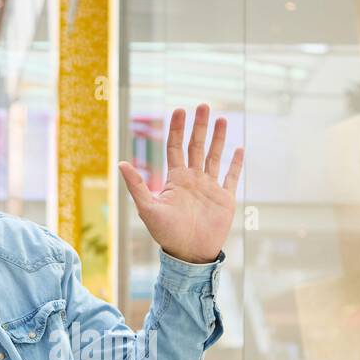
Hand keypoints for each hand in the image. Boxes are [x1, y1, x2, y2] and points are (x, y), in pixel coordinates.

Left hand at [118, 103, 241, 264]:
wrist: (189, 254)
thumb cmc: (166, 234)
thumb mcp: (147, 208)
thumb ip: (137, 185)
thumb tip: (121, 163)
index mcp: (176, 179)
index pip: (176, 147)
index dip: (177, 128)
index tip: (180, 110)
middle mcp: (193, 179)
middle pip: (196, 146)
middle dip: (199, 126)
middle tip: (203, 105)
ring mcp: (210, 187)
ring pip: (215, 156)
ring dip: (218, 138)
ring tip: (222, 119)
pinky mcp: (224, 198)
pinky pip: (231, 177)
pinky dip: (235, 163)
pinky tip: (239, 148)